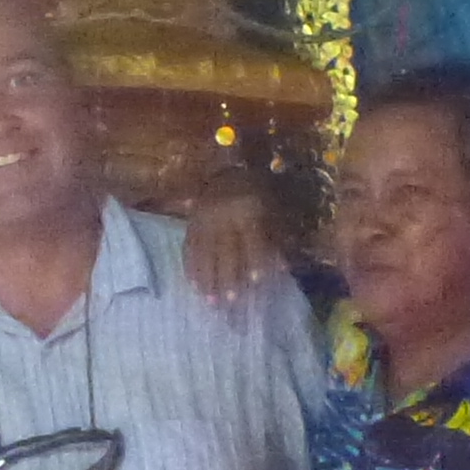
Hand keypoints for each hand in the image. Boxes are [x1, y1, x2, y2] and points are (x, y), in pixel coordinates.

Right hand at [181, 170, 286, 299]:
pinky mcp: (190, 223)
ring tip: (209, 302)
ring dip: (206, 279)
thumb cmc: (256, 191)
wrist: (225, 166)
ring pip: (203, 253)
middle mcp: (222, 216)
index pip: (251, 240)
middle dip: (226, 278)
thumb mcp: (272, 208)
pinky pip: (188, 248)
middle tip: (228, 304)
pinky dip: (190, 268)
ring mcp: (203, 220)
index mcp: (247, 210)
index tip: (256, 284)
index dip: (254, 262)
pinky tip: (193, 285)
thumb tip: (281, 267)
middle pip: (224, 251)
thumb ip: (275, 237)